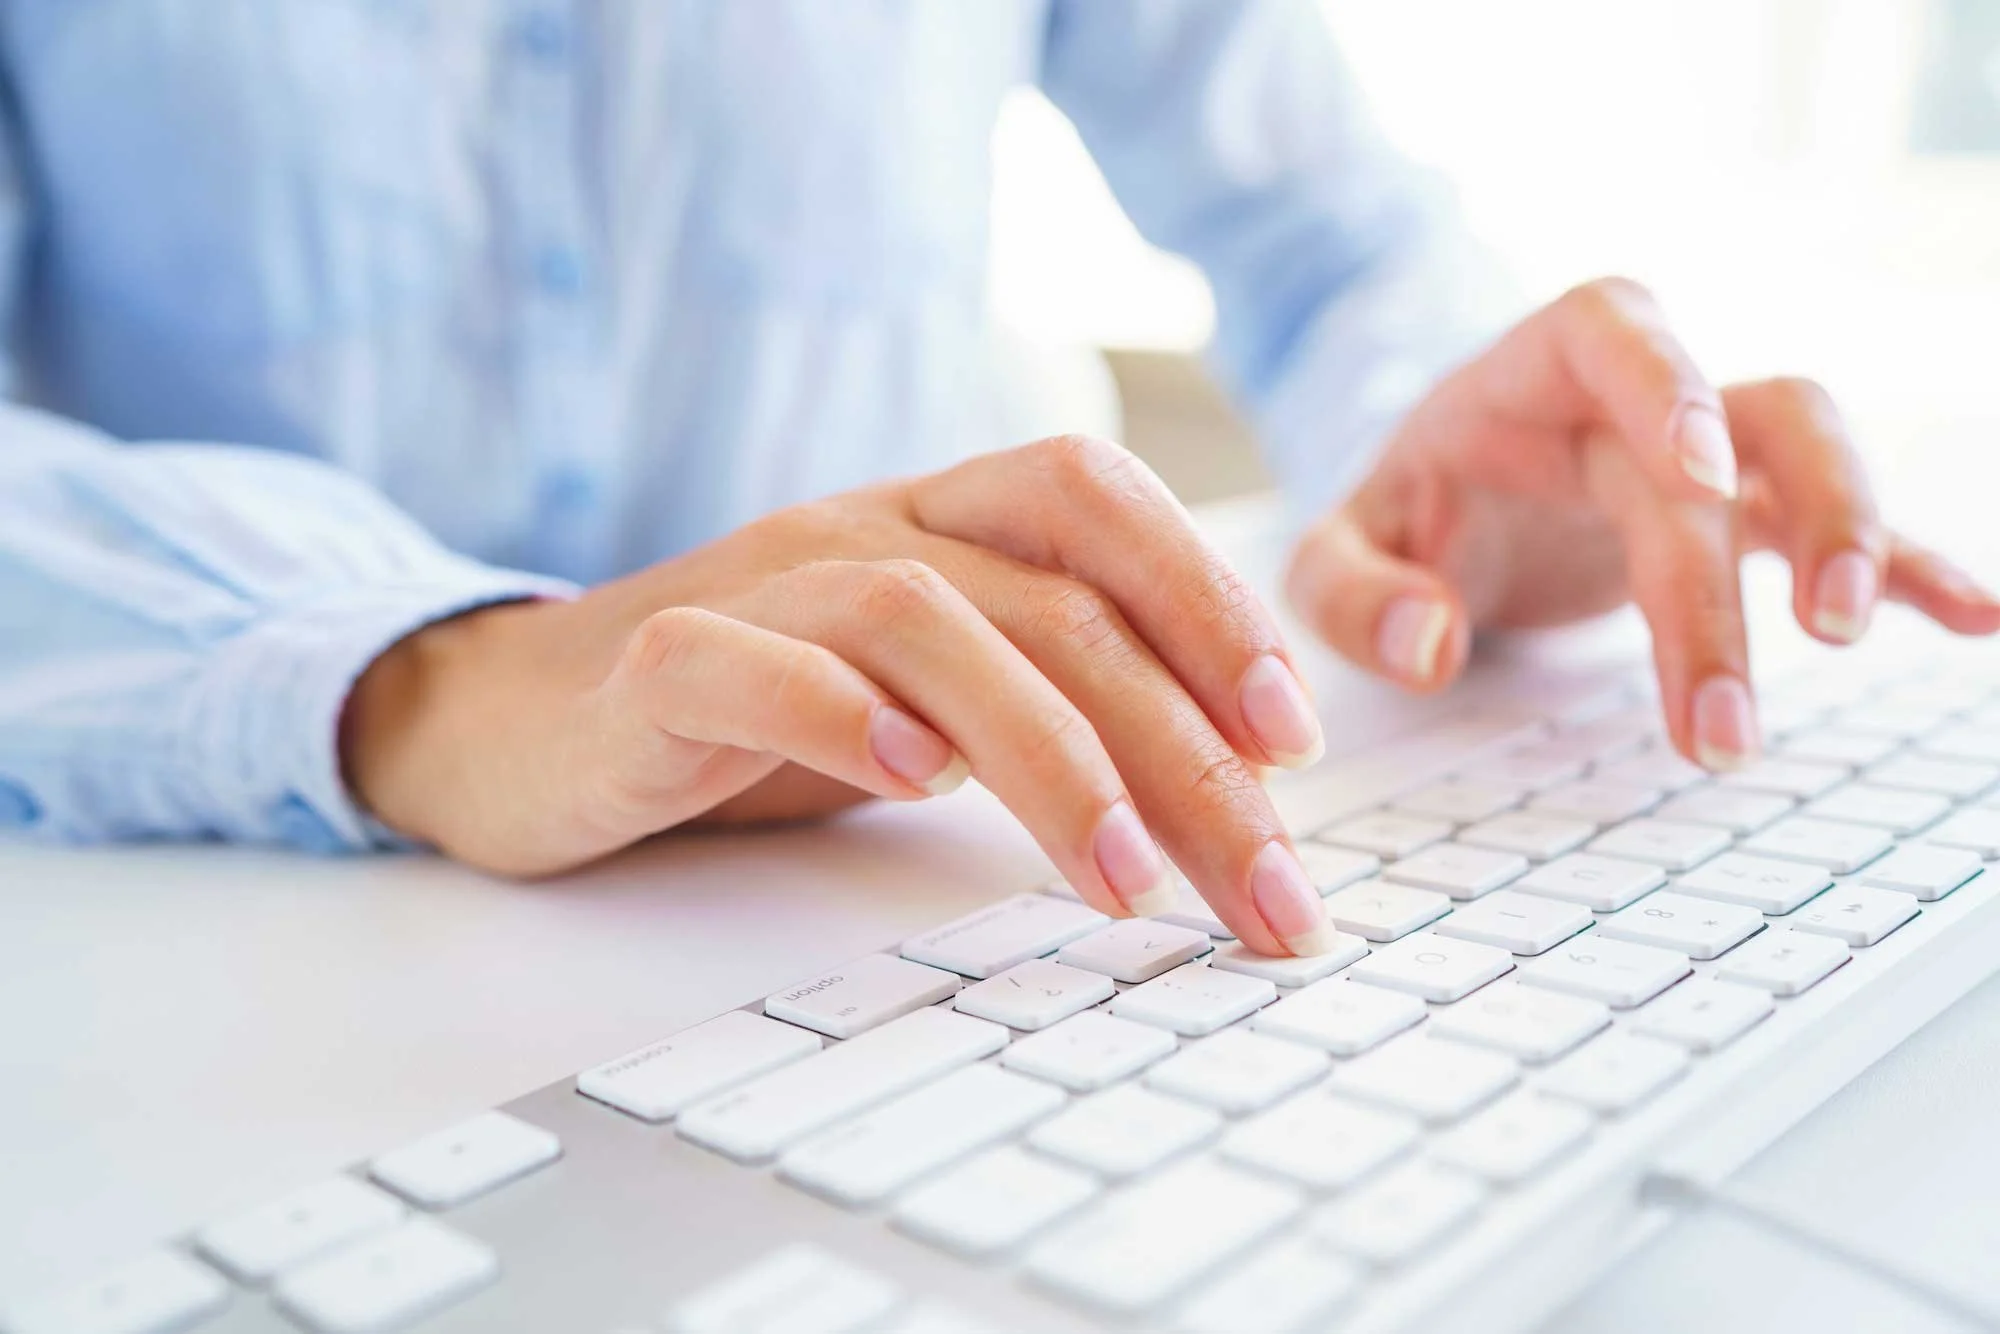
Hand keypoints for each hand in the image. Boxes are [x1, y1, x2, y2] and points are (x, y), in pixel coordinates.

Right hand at [342, 437, 1340, 955]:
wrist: (515, 718)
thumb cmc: (752, 716)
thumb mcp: (920, 692)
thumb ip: (1044, 700)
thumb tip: (1226, 787)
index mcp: (935, 523)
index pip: (1095, 501)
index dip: (1208, 600)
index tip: (1294, 740)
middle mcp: (858, 530)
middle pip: (1048, 599)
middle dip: (1179, 746)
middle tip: (1261, 884)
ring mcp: (751, 588)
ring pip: (918, 619)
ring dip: (1044, 751)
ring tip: (1124, 877)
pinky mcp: (650, 668)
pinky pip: (745, 663)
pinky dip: (838, 713)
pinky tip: (912, 784)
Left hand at [1286, 277, 1999, 767]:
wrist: (1452, 498)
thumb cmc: (1403, 513)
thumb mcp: (1331, 553)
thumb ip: (1351, 594)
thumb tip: (1428, 646)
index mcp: (1529, 372)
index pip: (1611, 330)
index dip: (1664, 382)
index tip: (1696, 473)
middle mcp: (1634, 396)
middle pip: (1716, 447)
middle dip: (1719, 592)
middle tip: (1720, 729)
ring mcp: (1703, 448)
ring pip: (1806, 446)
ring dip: (1845, 532)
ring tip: (1844, 635)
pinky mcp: (1744, 511)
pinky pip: (1837, 523)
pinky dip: (1907, 563)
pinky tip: (1972, 615)